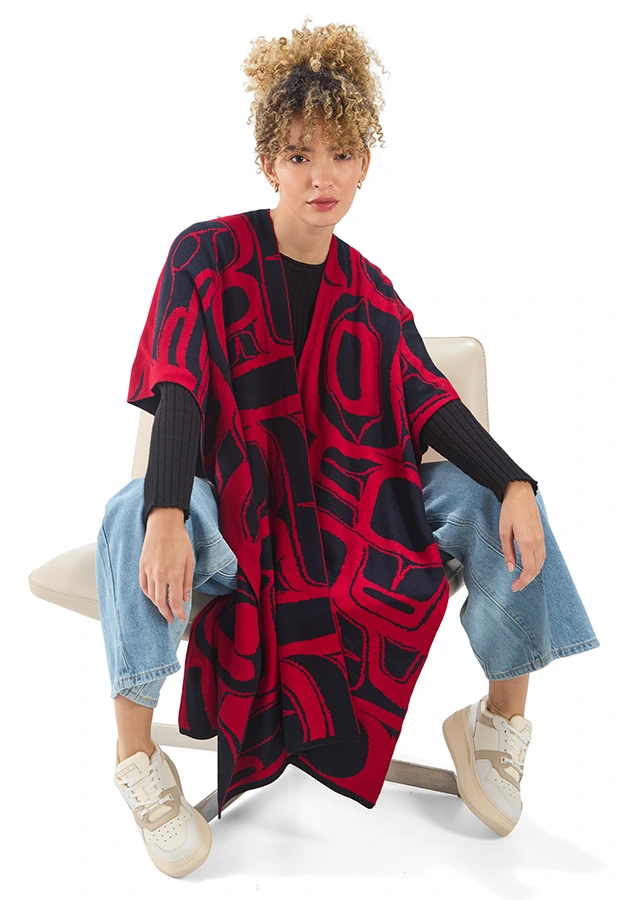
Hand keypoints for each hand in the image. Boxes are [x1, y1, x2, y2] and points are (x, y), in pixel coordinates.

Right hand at [139, 507, 194, 622]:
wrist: (163, 525)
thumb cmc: (179, 540)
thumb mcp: (190, 561)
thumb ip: (187, 581)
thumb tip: (185, 598)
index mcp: (174, 574)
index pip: (175, 602)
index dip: (178, 613)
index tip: (180, 618)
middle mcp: (160, 575)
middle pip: (161, 603)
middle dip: (166, 614)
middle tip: (171, 619)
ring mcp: (149, 571)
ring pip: (151, 596)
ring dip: (157, 605)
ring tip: (164, 609)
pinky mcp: (141, 567)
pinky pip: (143, 586)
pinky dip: (148, 595)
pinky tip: (154, 597)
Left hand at [499, 481, 545, 591]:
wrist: (521, 493)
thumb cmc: (510, 510)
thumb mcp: (504, 531)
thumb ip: (508, 551)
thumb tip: (511, 568)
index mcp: (527, 542)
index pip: (529, 569)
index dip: (523, 581)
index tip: (514, 587)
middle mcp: (537, 542)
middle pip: (537, 568)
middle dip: (527, 580)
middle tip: (516, 587)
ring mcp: (541, 539)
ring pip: (541, 563)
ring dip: (533, 573)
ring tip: (522, 579)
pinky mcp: (541, 535)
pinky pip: (542, 555)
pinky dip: (537, 564)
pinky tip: (529, 566)